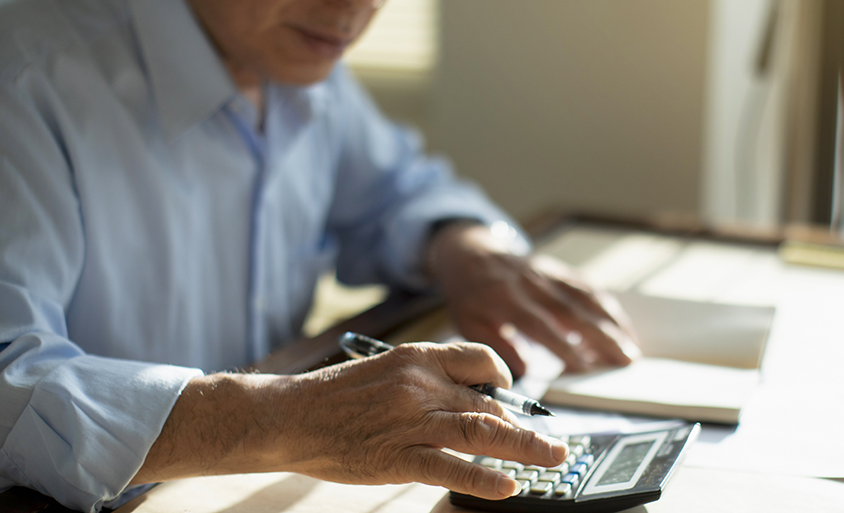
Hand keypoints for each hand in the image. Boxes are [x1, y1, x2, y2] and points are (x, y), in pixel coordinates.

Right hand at [277, 342, 566, 497]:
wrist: (290, 416)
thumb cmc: (335, 397)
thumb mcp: (386, 370)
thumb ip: (427, 380)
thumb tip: (470, 398)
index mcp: (417, 358)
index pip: (480, 360)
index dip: (505, 379)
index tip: (515, 396)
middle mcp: (421, 386)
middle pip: (490, 403)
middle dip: (525, 426)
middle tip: (554, 443)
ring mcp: (411, 422)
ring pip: (483, 432)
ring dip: (526, 447)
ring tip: (554, 458)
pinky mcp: (398, 458)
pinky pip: (451, 468)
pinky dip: (484, 478)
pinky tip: (508, 486)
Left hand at [427, 223, 640, 377]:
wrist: (472, 253)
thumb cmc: (470, 296)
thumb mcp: (470, 323)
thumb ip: (498, 346)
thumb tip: (525, 373)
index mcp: (505, 298)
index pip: (539, 324)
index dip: (562, 345)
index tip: (584, 368)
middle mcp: (531, 283)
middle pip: (571, 310)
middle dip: (601, 335)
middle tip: (626, 359)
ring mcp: (548, 274)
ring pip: (585, 297)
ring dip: (612, 322)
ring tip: (631, 347)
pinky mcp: (558, 270)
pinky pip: (587, 287)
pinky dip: (607, 307)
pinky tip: (622, 327)